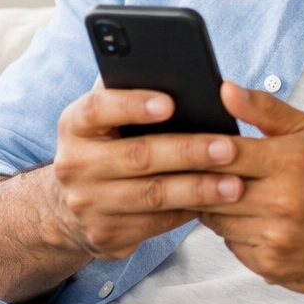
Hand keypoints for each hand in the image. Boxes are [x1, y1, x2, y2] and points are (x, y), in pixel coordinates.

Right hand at [50, 86, 245, 261]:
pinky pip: (156, 223)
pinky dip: (190, 212)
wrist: (68, 211)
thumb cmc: (105, 146)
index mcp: (75, 125)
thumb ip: (130, 92)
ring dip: (198, 189)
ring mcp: (88, 204)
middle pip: (139, 156)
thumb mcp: (103, 118)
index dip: (133, 105)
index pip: (98, 108)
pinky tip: (218, 205)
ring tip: (235, 184)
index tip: (170, 103)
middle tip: (229, 148)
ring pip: (152, 195)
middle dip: (189, 152)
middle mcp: (75, 164)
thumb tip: (178, 68)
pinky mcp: (106, 235)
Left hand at [196, 82, 303, 293]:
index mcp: (289, 160)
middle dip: (203, 181)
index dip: (197, 149)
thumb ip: (264, 109)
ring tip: (236, 197)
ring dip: (218, 208)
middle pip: (211, 188)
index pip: (222, 151)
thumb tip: (225, 89)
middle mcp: (281, 199)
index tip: (184, 147)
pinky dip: (236, 233)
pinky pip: (231, 245)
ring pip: (216, 219)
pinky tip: (256, 222)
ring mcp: (275, 236)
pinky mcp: (271, 265)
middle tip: (201, 174)